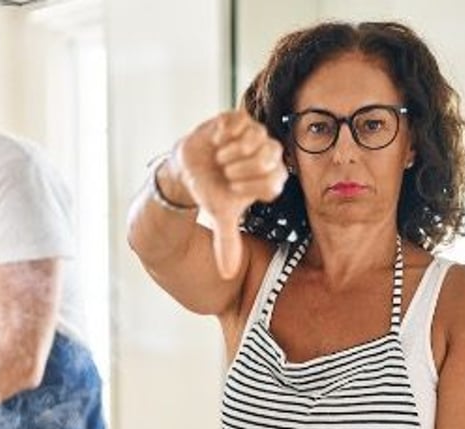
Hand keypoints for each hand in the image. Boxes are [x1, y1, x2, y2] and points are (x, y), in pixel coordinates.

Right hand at [173, 110, 287, 277]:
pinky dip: (222, 134)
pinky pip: (238, 122)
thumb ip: (228, 243)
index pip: (273, 181)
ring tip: (220, 158)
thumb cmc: (212, 192)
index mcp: (272, 178)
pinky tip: (216, 141)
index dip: (248, 185)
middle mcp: (269, 154)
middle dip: (238, 168)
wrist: (190, 170)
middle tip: (225, 172)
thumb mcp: (220, 217)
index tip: (232, 188)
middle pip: (267, 157)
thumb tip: (228, 274)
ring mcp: (256, 134)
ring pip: (253, 138)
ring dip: (229, 152)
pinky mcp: (240, 118)